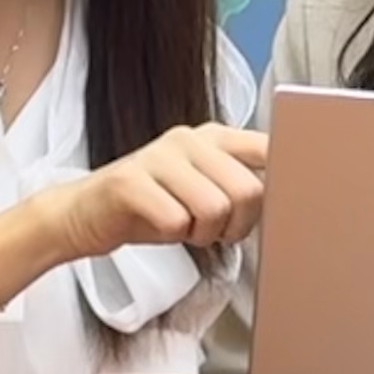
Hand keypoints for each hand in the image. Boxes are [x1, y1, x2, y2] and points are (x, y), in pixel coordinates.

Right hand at [44, 123, 266, 264]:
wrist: (84, 214)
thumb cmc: (153, 206)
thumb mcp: (206, 190)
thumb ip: (243, 185)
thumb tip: (289, 197)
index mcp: (215, 137)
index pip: (269, 150)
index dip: (280, 186)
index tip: (275, 208)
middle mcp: (188, 139)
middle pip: (247, 190)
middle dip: (237, 225)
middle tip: (214, 230)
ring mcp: (157, 156)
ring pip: (214, 208)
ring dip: (203, 233)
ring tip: (185, 227)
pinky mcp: (129, 181)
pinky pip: (174, 221)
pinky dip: (172, 236)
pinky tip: (159, 227)